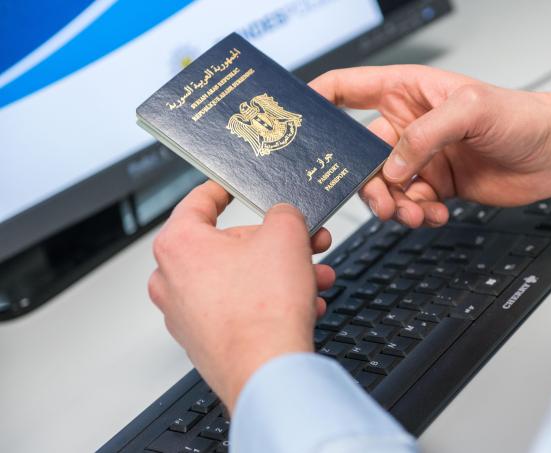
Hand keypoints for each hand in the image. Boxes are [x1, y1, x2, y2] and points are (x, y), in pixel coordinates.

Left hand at [147, 181, 334, 409]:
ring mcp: (186, 314)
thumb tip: (284, 217)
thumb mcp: (286, 235)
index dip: (223, 188)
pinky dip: (271, 301)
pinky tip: (305, 304)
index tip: (232, 185)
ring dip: (283, 274)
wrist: (267, 371)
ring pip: (241, 278)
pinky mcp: (205, 340)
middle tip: (306, 242)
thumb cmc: (263, 311)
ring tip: (316, 277)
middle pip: (230, 245)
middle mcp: (172, 279)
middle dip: (276, 244)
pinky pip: (240, 307)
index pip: (198, 201)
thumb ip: (284, 213)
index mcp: (179, 245)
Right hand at [310, 65, 550, 227]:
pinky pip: (411, 204)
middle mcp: (409, 124)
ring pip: (384, 187)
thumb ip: (423, 136)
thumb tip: (391, 167)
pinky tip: (438, 212)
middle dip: (366, 181)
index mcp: (407, 90)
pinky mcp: (436, 185)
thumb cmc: (522, 116)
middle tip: (382, 200)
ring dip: (395, 205)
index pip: (346, 88)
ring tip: (418, 210)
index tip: (297, 123)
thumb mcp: (469, 110)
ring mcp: (422, 157)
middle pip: (360, 154)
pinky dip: (419, 214)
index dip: (317, 101)